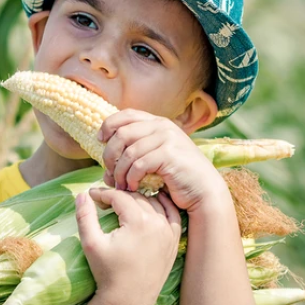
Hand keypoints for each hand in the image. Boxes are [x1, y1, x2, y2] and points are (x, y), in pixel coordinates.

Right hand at [75, 188, 181, 304]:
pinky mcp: (174, 240)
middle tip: (104, 201)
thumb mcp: (91, 244)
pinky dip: (161, 205)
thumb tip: (82, 194)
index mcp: (138, 222)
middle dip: (119, 195)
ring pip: (154, 203)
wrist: (129, 300)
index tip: (92, 196)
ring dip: (138, 199)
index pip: (119, 196)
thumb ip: (85, 216)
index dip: (103, 193)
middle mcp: (157, 223)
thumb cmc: (107, 272)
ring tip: (123, 203)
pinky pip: (171, 214)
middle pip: (136, 197)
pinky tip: (151, 203)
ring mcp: (169, 232)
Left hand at [99, 109, 226, 211]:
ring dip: (119, 173)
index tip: (100, 141)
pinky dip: (131, 179)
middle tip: (109, 174)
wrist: (204, 190)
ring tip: (121, 186)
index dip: (108, 125)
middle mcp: (162, 126)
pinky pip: (138, 165)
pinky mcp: (169, 154)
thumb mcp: (155, 159)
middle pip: (121, 134)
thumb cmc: (178, 177)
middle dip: (109, 155)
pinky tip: (133, 188)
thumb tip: (105, 168)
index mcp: (158, 122)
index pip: (126, 114)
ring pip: (128, 153)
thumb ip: (134, 155)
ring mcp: (167, 138)